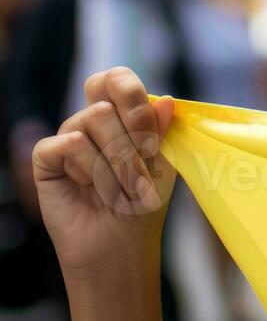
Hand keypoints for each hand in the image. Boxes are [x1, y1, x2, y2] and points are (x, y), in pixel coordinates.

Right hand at [32, 67, 176, 278]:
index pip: (117, 79)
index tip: (147, 124)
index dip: (130, 92)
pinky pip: (68, 144)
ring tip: (119, 186)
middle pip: (105, 100)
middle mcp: (92, 120)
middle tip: (140, 169)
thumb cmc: (143, 200)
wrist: (121, 241)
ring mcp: (68, 137)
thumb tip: (165, 99)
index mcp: (122, 115)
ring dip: (114, 160)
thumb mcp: (162, 163)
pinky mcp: (47, 158)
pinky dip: (86, 167)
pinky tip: (87, 186)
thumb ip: (161, 130)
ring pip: (89, 120)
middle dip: (131, 137)